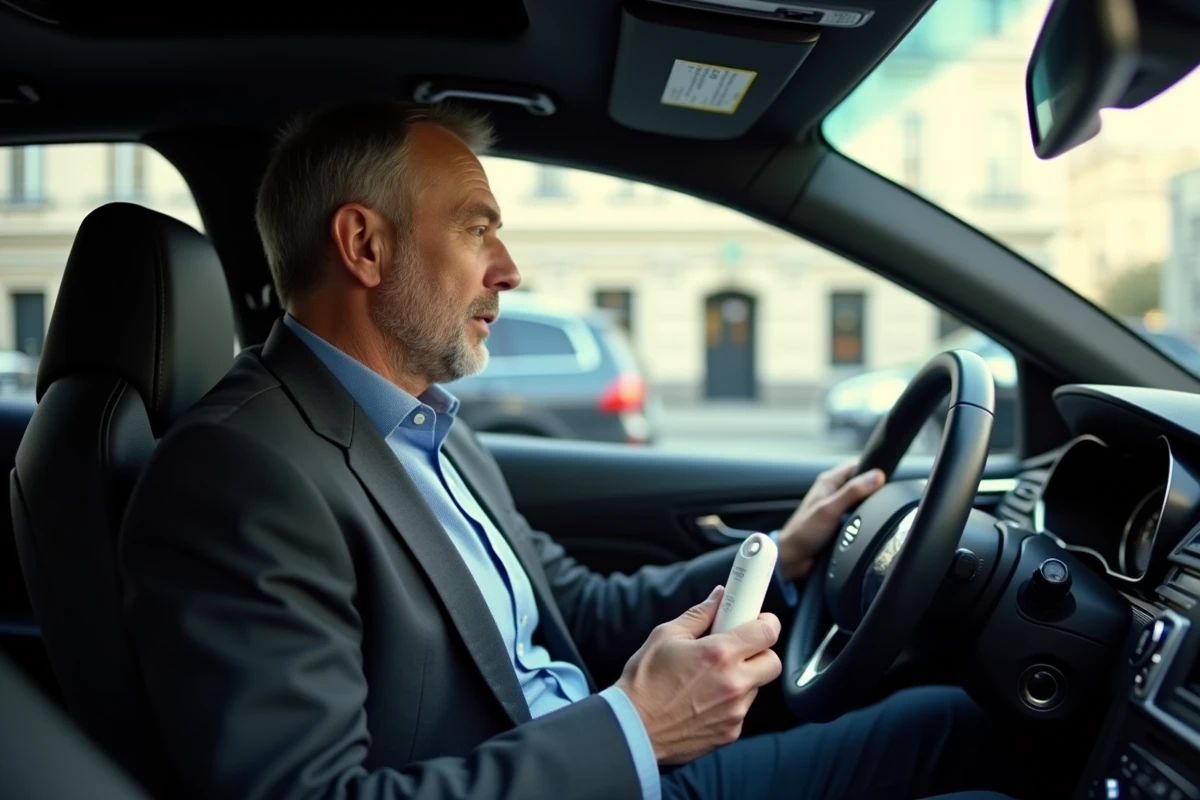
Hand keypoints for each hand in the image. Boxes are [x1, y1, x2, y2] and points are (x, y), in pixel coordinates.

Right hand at [615, 586, 781, 765]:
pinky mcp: (730, 733)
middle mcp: (733, 684)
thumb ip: (699, 614)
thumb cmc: (644, 682)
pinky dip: (730, 702)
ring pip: (756, 687)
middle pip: (772, 662)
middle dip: (759, 651)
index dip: (766, 622)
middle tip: (738, 649)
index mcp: (719, 654)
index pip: (767, 632)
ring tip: (711, 677)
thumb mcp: (666, 636)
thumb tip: (718, 598)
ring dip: (743, 678)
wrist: (632, 729)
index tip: (757, 621)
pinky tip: (704, 699)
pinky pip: (741, 710)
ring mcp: (734, 712)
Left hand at [777, 460, 885, 581]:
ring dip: (871, 509)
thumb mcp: (830, 509)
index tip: (886, 478)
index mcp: (829, 482)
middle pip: (863, 485)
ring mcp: (840, 508)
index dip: (872, 469)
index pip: (857, 466)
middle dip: (875, 492)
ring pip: (864, 503)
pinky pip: (861, 518)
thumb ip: (852, 492)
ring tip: (875, 516)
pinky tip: (869, 527)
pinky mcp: (843, 524)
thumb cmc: (803, 532)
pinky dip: (866, 522)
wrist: (794, 559)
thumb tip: (877, 476)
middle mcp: (835, 492)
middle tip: (883, 501)